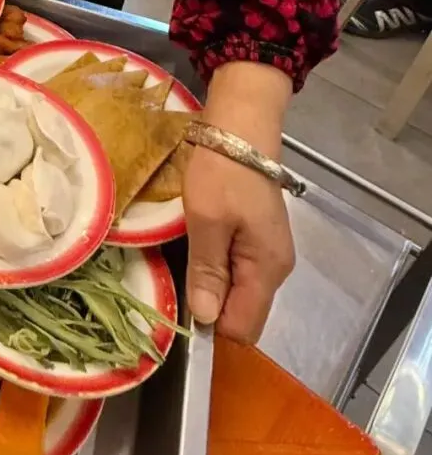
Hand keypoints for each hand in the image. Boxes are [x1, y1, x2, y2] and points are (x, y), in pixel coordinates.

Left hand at [182, 61, 294, 342]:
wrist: (241, 126)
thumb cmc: (223, 171)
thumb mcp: (207, 220)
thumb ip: (208, 271)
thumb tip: (207, 319)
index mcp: (267, 269)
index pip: (244, 328)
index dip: (213, 326)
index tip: (183, 307)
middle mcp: (274, 269)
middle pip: (242, 312)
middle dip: (210, 306)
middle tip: (178, 276)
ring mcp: (266, 253)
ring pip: (237, 291)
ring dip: (210, 284)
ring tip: (184, 258)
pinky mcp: (256, 238)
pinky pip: (236, 270)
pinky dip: (215, 267)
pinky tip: (197, 247)